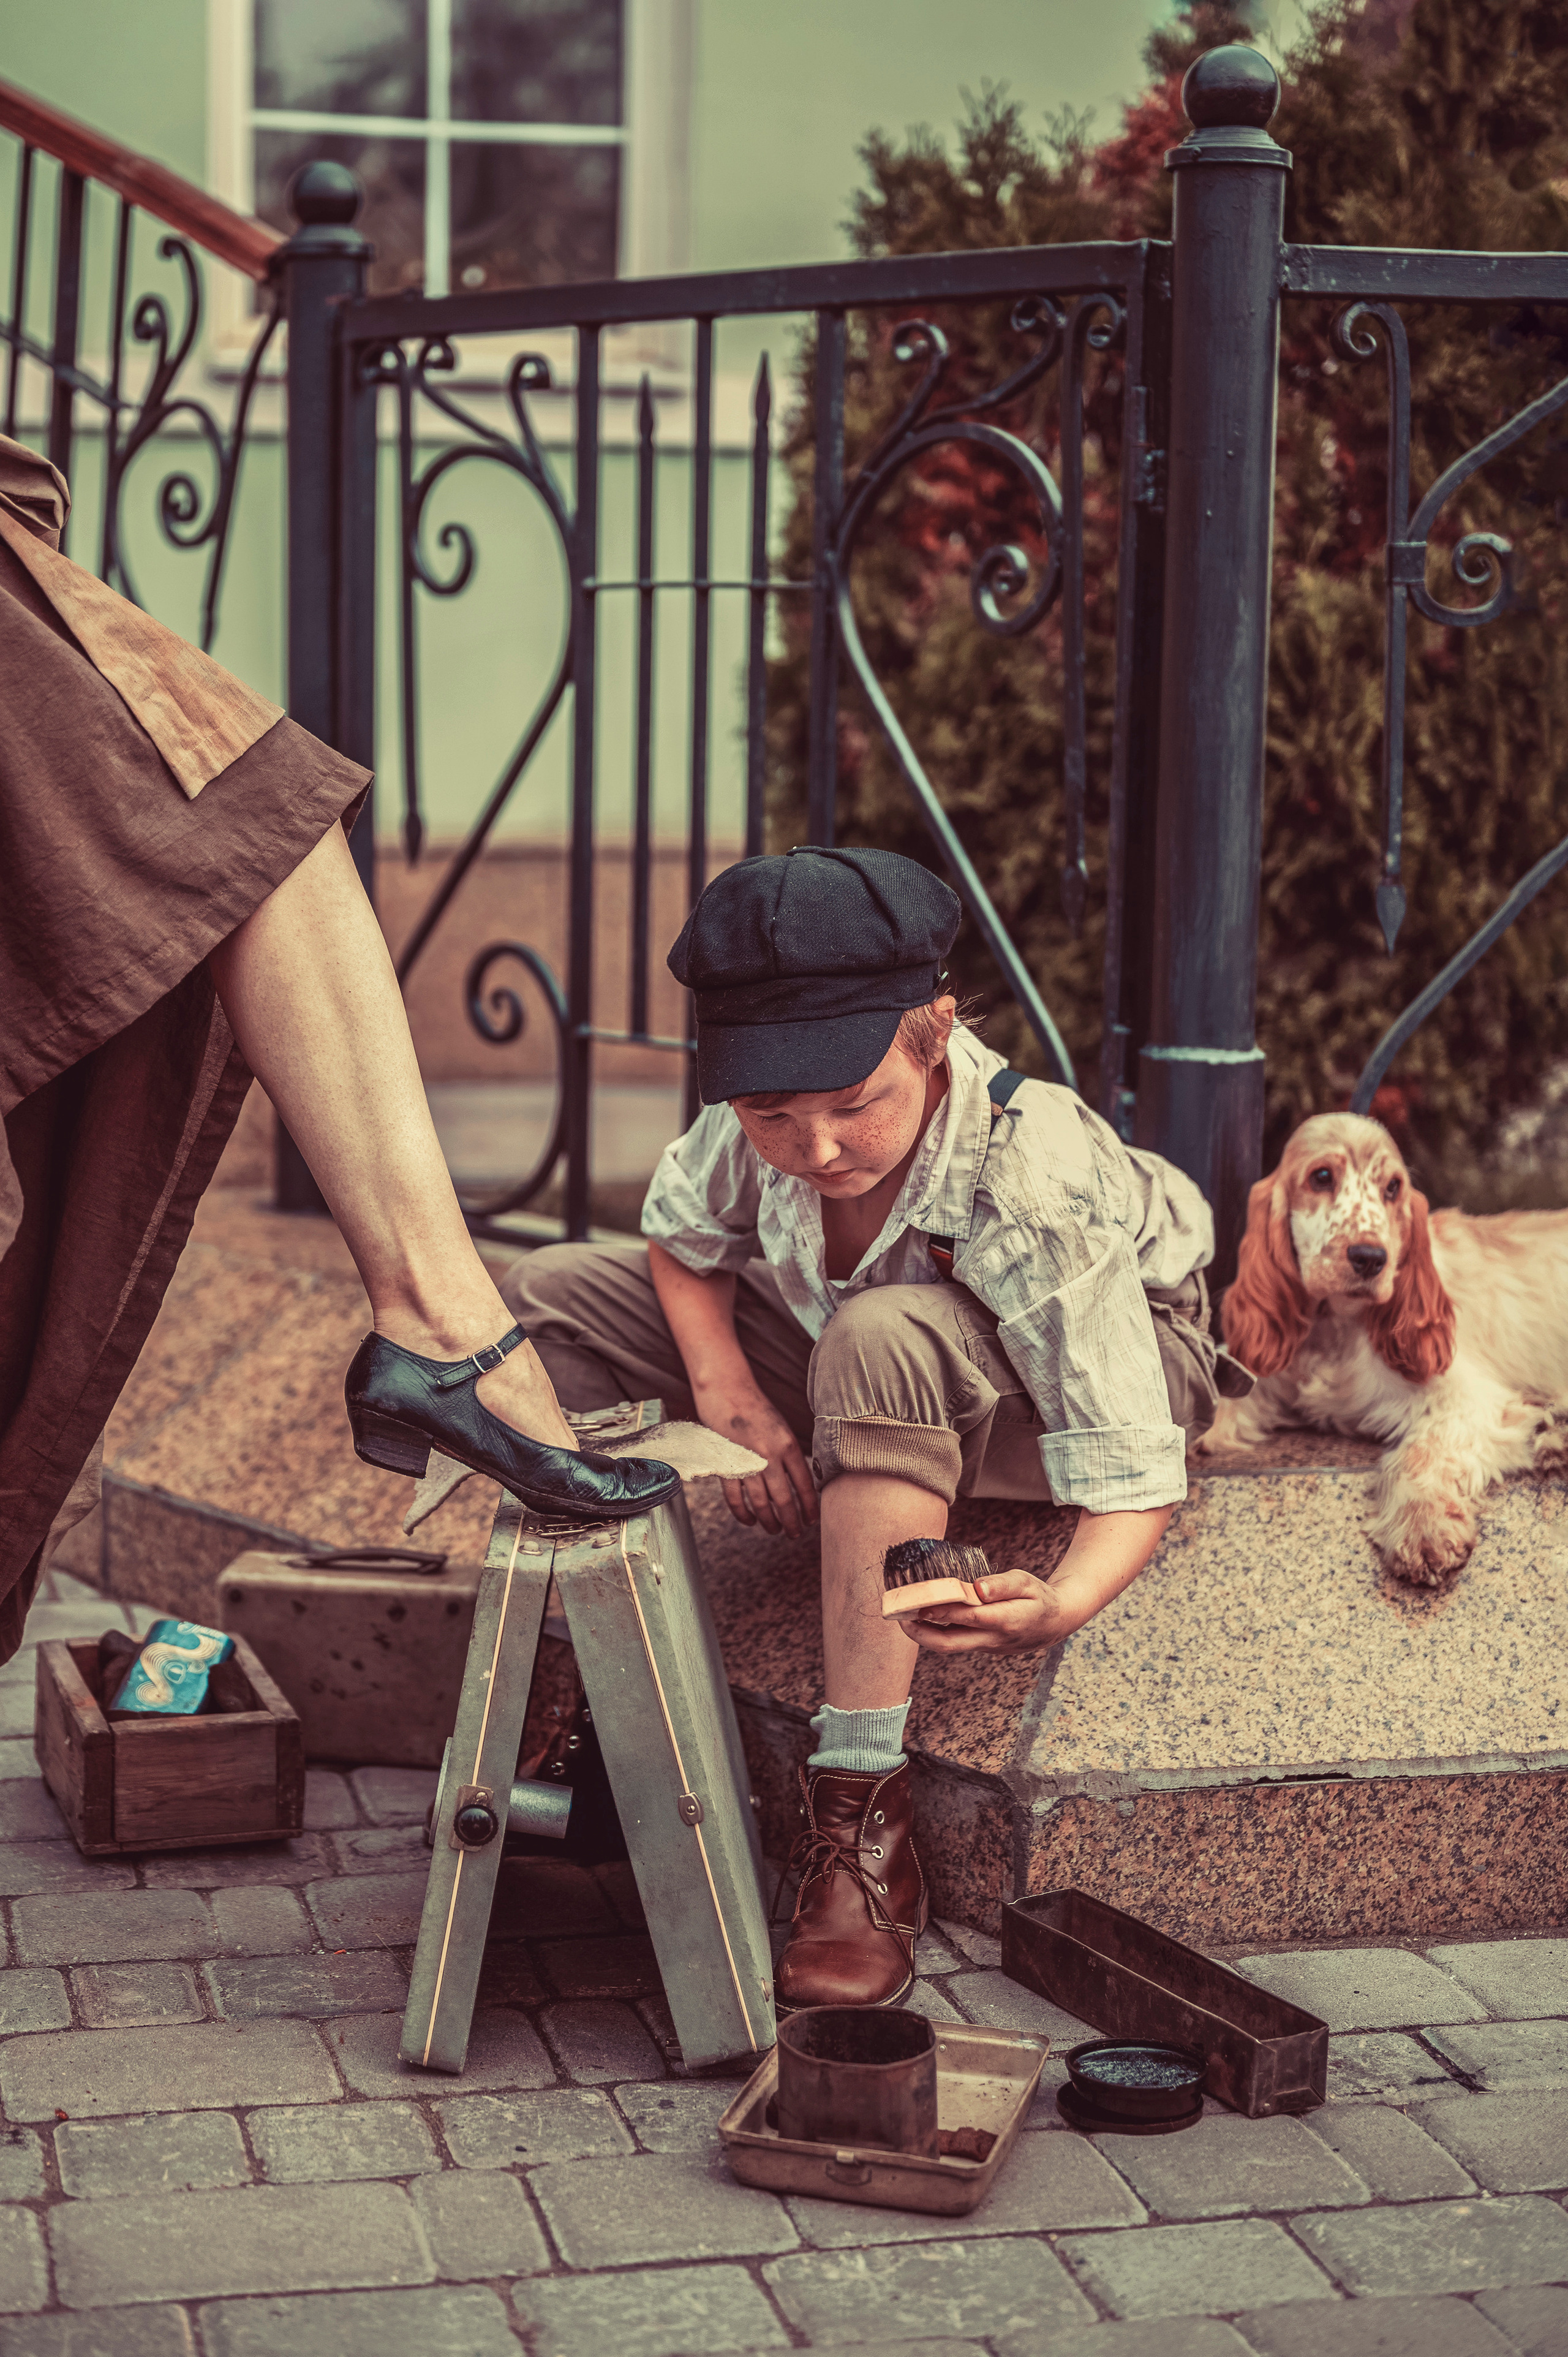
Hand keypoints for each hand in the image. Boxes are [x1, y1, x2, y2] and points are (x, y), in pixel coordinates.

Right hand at [691, 1384, 818, 1537]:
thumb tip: (799, 1481)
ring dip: (769, 1521)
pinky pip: (735, 1498)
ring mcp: (747, 1462)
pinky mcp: (726, 1465)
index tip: (812, 1520)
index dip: (809, 1507)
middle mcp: (769, 1456)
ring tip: (775, 1530)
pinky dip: (743, 1514)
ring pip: (760, 1503)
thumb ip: (789, 1453)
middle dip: (792, 1521)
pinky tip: (750, 1521)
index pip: (804, 1485)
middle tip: (795, 1533)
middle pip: (783, 1500)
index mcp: (787, 1446)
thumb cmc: (756, 1407)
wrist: (726, 1390)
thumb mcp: (781, 1427)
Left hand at [903, 1568, 1073, 1655]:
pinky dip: (937, 1631)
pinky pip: (956, 1642)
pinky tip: (923, 1617)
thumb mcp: (1027, 1583)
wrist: (1054, 1624)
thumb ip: (1002, 1585)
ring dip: (924, 1635)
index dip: (945, 1611)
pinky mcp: (982, 1647)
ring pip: (950, 1646)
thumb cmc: (1038, 1597)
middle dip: (922, 1634)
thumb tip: (978, 1588)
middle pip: (952, 1643)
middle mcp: (994, 1639)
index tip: (922, 1602)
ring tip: (903, 1617)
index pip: (971, 1617)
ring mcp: (987, 1646)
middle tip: (900, 1618)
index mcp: (1008, 1620)